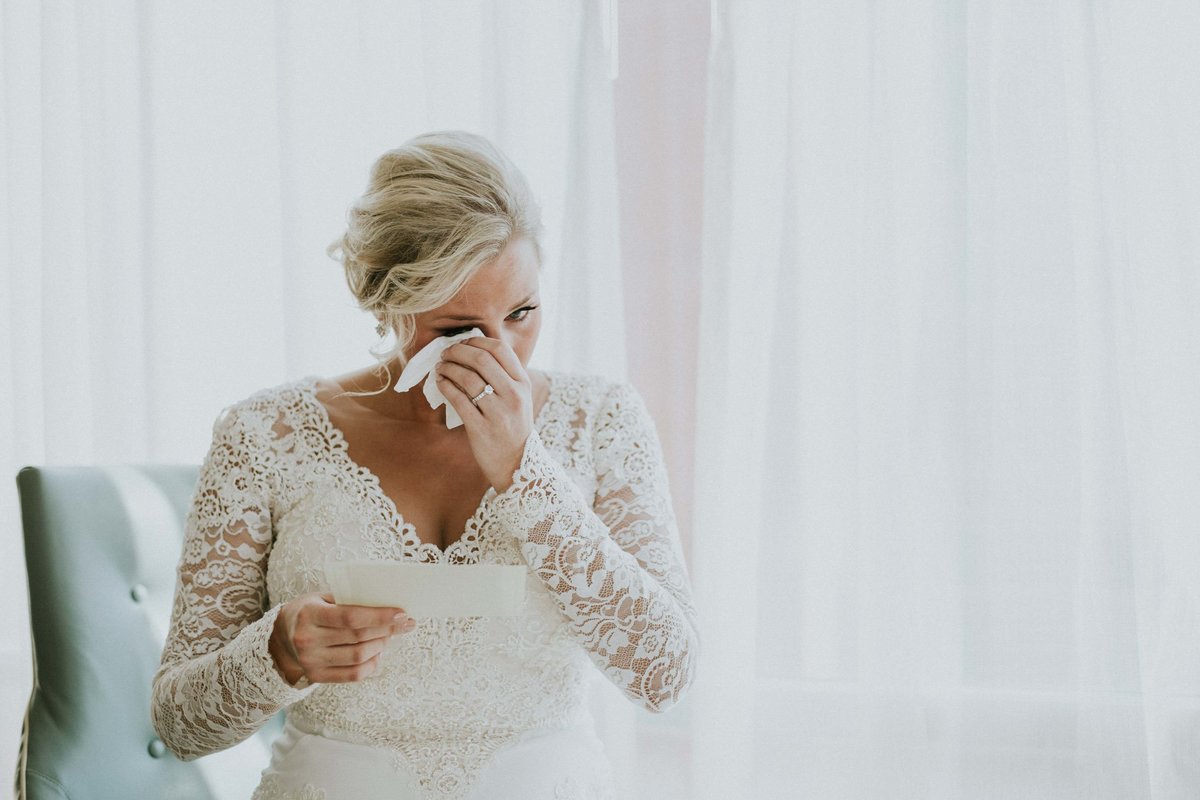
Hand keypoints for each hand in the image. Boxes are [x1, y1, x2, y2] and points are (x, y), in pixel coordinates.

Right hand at [269, 592, 414, 685]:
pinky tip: (378, 652)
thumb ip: (348, 599)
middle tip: (405, 622)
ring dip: (381, 645)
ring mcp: (311, 662)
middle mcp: (307, 640)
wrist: (280, 639)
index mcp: (309, 614)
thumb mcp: (320, 598)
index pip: (350, 617)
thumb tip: (387, 601)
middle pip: (358, 637)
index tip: (401, 613)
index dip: (379, 616)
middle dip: (387, 629)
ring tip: (390, 635)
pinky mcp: (316, 677)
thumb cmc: (308, 612)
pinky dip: (371, 664)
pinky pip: (353, 674)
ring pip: (358, 656)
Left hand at [433, 336, 533, 490]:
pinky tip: (440, 383)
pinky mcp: (481, 428)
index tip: (463, 343)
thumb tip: (473, 351)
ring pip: (467, 378)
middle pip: (481, 359)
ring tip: (440, 367)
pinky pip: (458, 399)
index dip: (476, 341)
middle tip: (446, 353)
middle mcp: (513, 395)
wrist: (516, 465)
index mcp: (523, 384)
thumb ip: (504, 377)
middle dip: (458, 351)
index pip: (500, 349)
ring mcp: (498, 412)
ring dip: (448, 368)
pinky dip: (445, 386)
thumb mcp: (519, 399)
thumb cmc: (513, 428)